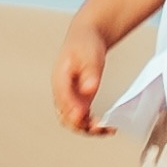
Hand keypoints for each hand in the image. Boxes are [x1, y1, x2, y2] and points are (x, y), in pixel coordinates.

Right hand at [50, 17, 113, 134]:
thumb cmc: (85, 43)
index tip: (84, 117)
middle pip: (66, 116)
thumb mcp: (90, 54)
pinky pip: (82, 118)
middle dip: (81, 125)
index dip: (72, 110)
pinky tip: (105, 126)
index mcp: (59, 78)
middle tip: (100, 127)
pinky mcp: (78, 100)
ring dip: (88, 129)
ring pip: (73, 121)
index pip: (62, 98)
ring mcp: (69, 97)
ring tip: (107, 129)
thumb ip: (90, 73)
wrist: (85, 37)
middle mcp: (61, 91)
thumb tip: (89, 90)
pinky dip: (92, 125)